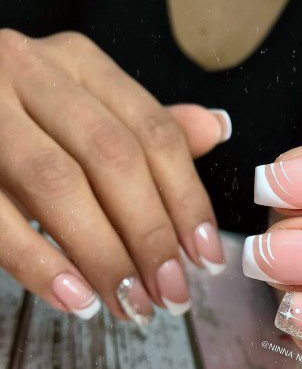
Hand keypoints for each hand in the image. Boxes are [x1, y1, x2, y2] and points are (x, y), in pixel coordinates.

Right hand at [0, 29, 229, 323]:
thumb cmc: (17, 121)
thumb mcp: (84, 113)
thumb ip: (145, 126)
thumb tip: (215, 128)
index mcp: (78, 62)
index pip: (154, 132)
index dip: (187, 201)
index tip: (206, 259)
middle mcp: (29, 69)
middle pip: (113, 158)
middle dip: (150, 235)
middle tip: (171, 295)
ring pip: (57, 184)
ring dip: (103, 255)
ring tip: (131, 306)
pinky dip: (38, 261)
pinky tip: (75, 299)